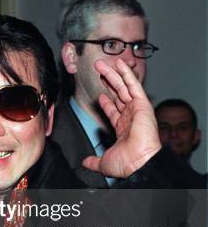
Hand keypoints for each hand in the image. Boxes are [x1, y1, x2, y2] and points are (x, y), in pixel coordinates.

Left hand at [82, 58, 160, 177]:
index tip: (100, 95)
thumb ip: (93, 161)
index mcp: (123, 129)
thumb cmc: (125, 164)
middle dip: (108, 83)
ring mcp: (137, 110)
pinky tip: (120, 64)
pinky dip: (127, 74)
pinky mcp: (142, 105)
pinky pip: (133, 86)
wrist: (137, 162)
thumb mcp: (103, 162)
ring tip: (103, 63)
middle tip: (99, 71)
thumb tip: (85, 163)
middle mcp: (131, 117)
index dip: (107, 102)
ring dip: (113, 74)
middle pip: (118, 95)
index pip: (114, 111)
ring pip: (123, 87)